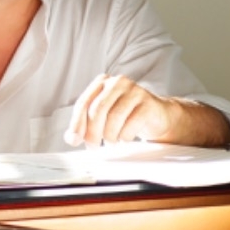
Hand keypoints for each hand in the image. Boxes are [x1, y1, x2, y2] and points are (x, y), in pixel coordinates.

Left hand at [64, 74, 229, 147]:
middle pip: (97, 110)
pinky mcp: (148, 103)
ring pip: (114, 118)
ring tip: (112, 141)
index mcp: (102, 82)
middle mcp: (117, 82)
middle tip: (93, 147)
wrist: (158, 116)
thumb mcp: (104, 117)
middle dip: (93, 133)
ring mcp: (134, 90)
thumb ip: (86, 124)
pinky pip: (131, 124)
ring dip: (110, 136)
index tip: (74, 140)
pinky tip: (126, 137)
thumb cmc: (127, 115)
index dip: (77, 123)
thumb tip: (71, 138)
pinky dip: (125, 136)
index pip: (83, 103)